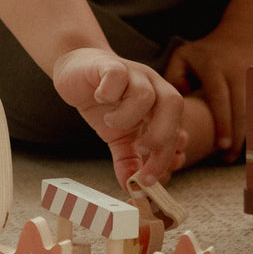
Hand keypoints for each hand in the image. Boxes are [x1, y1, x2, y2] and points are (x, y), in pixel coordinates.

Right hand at [53, 47, 186, 188]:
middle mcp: (151, 85)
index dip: (166, 156)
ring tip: (110, 122)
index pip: (174, 129)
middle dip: (159, 136)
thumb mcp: (117, 135)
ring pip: (146, 94)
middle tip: (138, 151)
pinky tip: (99, 99)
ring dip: (127, 117)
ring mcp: (132, 73)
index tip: (148, 179)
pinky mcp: (109, 65)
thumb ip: (127, 159)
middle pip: (173, 104)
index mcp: (159, 102)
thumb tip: (131, 187)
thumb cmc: (103, 100)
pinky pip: (117, 76)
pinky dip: (108, 93)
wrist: (77, 67)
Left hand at [165, 30, 252, 160]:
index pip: (220, 98)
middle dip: (238, 135)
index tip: (221, 146)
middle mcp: (238, 68)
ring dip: (251, 132)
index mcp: (214, 66)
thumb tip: (176, 105)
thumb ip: (173, 79)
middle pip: (242, 107)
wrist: (247, 29)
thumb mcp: (184, 56)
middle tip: (230, 157)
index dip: (223, 124)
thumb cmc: (210, 51)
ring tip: (239, 152)